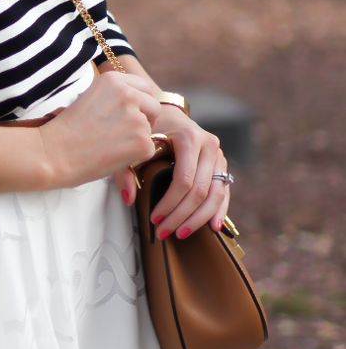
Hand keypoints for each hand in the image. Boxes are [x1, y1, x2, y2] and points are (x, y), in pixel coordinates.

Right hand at [39, 72, 159, 189]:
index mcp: (114, 80)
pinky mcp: (142, 141)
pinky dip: (135, 156)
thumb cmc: (66, 130)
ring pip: (149, 129)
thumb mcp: (90, 97)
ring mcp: (137, 117)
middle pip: (154, 106)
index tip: (131, 114)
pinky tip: (112, 155)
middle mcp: (128, 93)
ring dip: (136, 138)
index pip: (144, 87)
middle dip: (145, 119)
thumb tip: (135, 104)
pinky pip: (148, 149)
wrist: (54, 152)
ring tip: (109, 145)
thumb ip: (114, 96)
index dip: (140, 103)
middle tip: (124, 133)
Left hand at [113, 105, 230, 238]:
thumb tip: (129, 198)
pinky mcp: (222, 165)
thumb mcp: (133, 145)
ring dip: (198, 219)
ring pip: (215, 195)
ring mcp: (218, 155)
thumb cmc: (148, 130)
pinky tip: (213, 227)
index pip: (183, 180)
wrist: (167, 114)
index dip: (169, 204)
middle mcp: (208, 145)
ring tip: (180, 233)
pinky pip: (224, 192)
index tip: (154, 219)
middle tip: (163, 232)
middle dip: (181, 216)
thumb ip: (124, 169)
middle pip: (200, 191)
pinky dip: (219, 211)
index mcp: (188, 137)